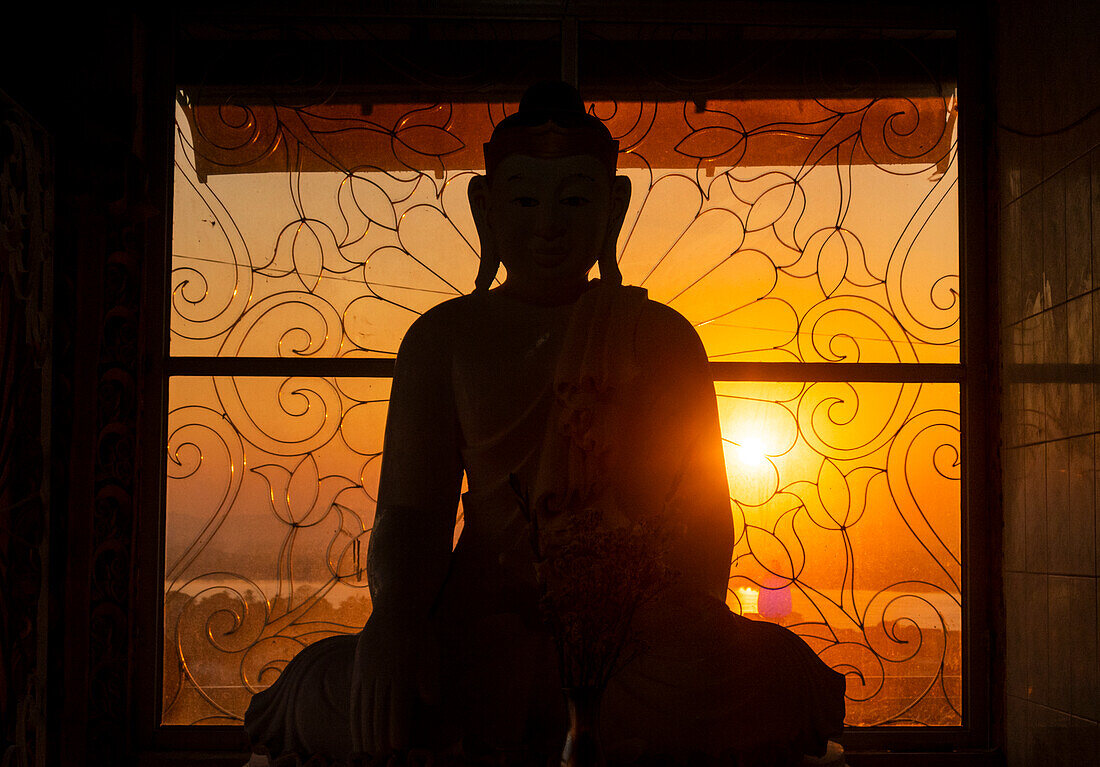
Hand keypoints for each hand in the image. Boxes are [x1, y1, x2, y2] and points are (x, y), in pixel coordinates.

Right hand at [350, 610, 440, 754]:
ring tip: (366, 756)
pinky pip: (355, 702)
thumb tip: (430, 701)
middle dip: (379, 740)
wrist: (397, 609)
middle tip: (380, 761)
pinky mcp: (359, 673)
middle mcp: (381, 676)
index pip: (398, 708)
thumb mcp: (430, 652)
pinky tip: (356, 735)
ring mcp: (367, 675)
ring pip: (364, 711)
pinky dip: (355, 721)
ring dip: (365, 735)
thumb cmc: (420, 634)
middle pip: (378, 714)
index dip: (397, 730)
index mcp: (401, 673)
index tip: (398, 749)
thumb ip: (429, 678)